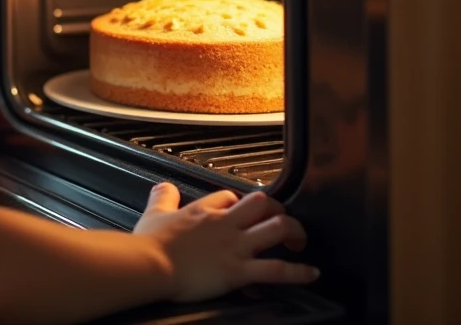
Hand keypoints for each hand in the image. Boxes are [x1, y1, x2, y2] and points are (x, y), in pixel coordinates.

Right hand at [134, 184, 319, 301]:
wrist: (150, 266)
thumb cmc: (151, 244)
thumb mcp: (154, 213)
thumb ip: (162, 198)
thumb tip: (163, 187)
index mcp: (204, 210)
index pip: (231, 196)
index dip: (240, 204)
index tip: (242, 214)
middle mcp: (225, 223)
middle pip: (263, 203)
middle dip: (277, 211)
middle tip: (281, 224)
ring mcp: (235, 246)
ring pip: (278, 228)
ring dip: (295, 233)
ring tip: (300, 242)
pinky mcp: (239, 271)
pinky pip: (277, 269)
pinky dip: (299, 272)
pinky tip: (310, 273)